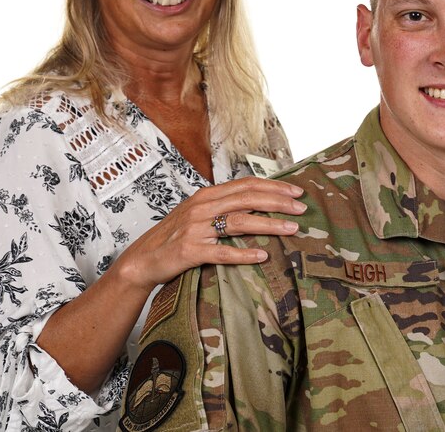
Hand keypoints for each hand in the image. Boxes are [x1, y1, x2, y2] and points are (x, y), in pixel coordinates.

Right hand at [112, 176, 304, 293]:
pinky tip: (261, 256)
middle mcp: (202, 207)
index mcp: (207, 196)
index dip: (274, 186)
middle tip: (302, 208)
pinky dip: (243, 254)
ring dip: (270, 225)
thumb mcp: (198, 214)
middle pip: (248, 199)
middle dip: (279, 202)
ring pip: (240, 222)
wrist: (142, 260)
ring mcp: (196, 229)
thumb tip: (258, 203)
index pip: (246, 184)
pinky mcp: (190, 251)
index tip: (297, 192)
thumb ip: (223, 206)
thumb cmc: (175, 237)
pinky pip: (222, 252)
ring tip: (292, 229)